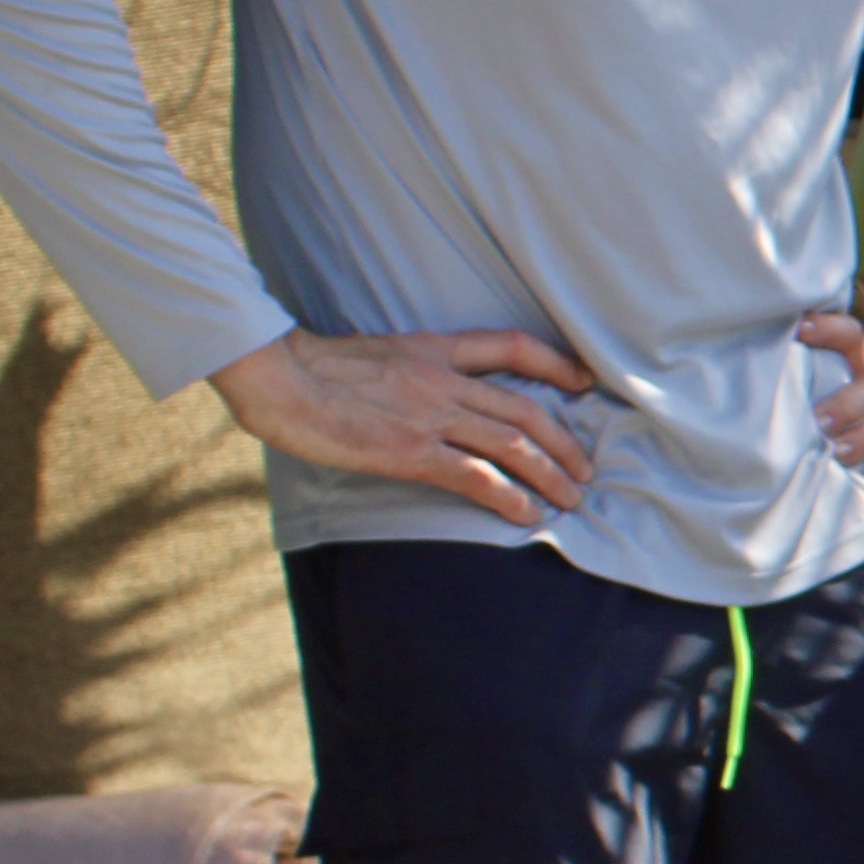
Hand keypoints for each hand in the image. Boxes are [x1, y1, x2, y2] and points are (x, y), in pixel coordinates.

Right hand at [207, 325, 596, 521]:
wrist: (278, 376)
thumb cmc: (311, 368)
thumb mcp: (375, 353)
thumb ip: (409, 370)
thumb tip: (422, 393)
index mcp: (434, 349)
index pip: (511, 347)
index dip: (556, 363)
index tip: (584, 382)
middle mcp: (443, 379)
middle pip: (525, 409)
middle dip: (564, 444)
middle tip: (585, 470)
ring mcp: (430, 415)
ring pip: (512, 444)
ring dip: (550, 474)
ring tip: (571, 498)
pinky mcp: (412, 451)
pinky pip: (476, 477)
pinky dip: (510, 497)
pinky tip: (528, 516)